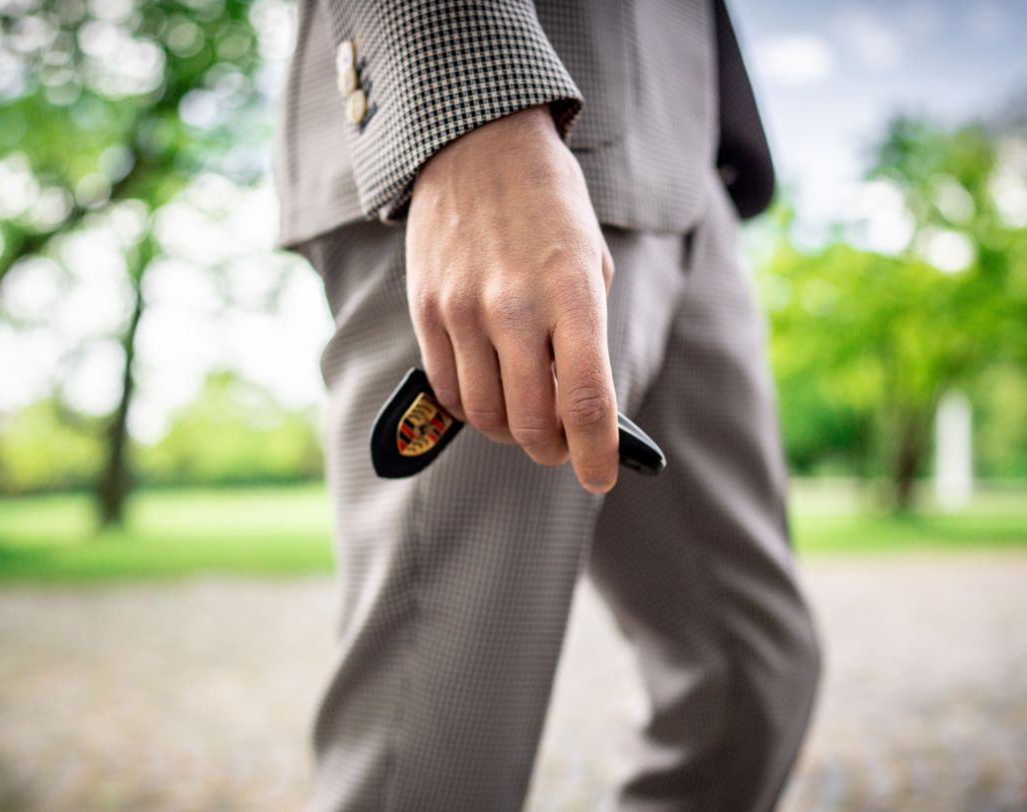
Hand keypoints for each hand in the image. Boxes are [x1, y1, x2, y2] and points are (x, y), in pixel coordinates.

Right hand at [406, 105, 618, 493]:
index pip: (586, 402)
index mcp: (571, 293)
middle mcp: (514, 307)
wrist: (477, 144)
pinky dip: (472, 407)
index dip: (596, 455)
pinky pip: (447, 388)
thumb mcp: (590, 261)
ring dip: (511, 432)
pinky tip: (489, 393)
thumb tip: (581, 409)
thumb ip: (586, 334)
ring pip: (486, 415)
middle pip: (532, 422)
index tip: (601, 476)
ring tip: (526, 418)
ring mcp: (462, 310)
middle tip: (563, 447)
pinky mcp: (425, 309)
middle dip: (553, 450)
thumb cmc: (549, 205)